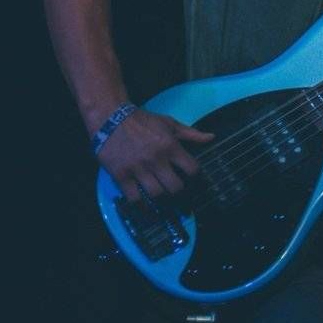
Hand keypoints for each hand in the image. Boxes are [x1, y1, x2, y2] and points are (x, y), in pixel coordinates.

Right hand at [96, 109, 214, 201]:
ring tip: (162, 198)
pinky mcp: (121, 176)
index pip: (192, 169)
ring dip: (161, 199)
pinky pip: (134, 198)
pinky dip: (141, 205)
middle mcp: (157, 160)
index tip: (192, 179)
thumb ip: (191, 133)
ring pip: (156, 194)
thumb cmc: (143, 121)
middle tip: (176, 191)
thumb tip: (212, 138)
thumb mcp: (169, 123)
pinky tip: (144, 205)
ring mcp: (138, 169)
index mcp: (171, 147)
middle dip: (179, 192)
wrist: (110, 117)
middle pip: (175, 187)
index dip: (195, 177)